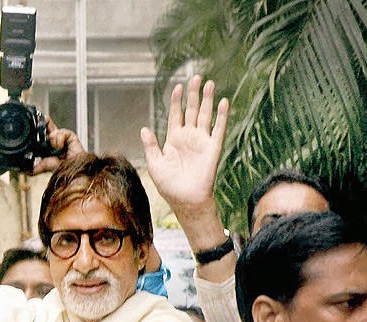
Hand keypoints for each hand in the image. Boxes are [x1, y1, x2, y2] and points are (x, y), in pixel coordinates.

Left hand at [31, 116, 85, 174]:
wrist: (71, 170)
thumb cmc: (61, 168)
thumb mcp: (43, 167)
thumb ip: (32, 168)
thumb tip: (21, 170)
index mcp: (48, 145)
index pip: (41, 132)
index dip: (38, 127)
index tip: (34, 122)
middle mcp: (55, 139)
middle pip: (47, 125)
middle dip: (44, 124)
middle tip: (41, 124)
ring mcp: (62, 137)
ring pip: (53, 130)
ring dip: (53, 140)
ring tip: (57, 149)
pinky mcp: (69, 136)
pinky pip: (61, 132)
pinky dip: (60, 140)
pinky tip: (62, 147)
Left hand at [140, 76, 228, 218]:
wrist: (186, 199)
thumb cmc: (169, 185)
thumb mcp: (155, 164)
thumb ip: (150, 146)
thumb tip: (143, 129)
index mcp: (173, 140)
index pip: (176, 115)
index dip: (177, 101)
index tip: (178, 86)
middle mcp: (188, 137)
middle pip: (191, 110)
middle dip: (193, 94)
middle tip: (196, 77)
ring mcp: (201, 141)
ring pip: (205, 115)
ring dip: (207, 100)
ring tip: (209, 83)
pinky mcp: (213, 148)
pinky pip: (218, 129)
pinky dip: (221, 116)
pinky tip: (223, 102)